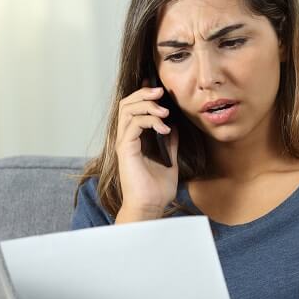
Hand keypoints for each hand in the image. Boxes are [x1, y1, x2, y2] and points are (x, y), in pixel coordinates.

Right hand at [115, 85, 178, 218]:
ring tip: (164, 112)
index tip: (161, 91)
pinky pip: (133, 125)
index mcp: (133, 139)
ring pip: (127, 110)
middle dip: (144, 93)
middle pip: (126, 104)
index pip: (132, 108)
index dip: (143, 95)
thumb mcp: (169, 160)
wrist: (150, 206)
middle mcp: (125, 138)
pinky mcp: (126, 150)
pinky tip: (164, 129)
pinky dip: (149, 121)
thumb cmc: (156, 189)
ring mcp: (124, 143)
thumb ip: (170, 143)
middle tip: (161, 93)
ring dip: (147, 105)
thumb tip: (174, 127)